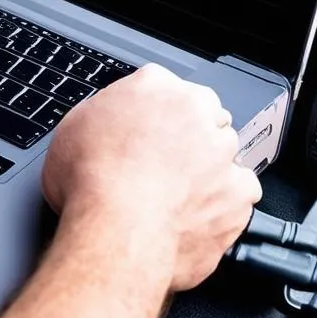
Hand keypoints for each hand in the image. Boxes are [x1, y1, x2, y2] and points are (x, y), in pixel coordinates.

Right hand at [42, 63, 260, 291]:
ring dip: (209, 167)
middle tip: (161, 163)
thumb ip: (103, 116)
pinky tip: (199, 213)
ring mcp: (222, 150)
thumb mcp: (74, 128)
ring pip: (225, 150)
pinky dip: (226, 203)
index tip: (146, 130)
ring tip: (179, 194)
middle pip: (202, 113)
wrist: (117, 232)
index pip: (164, 85)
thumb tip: (107, 125)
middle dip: (187, 135)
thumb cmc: (89, 182)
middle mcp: (194, 110)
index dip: (154, 113)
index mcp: (154, 86)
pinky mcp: (239, 191)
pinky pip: (242, 192)